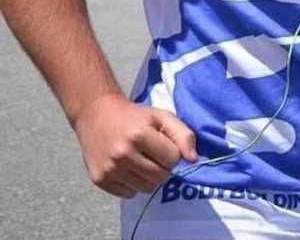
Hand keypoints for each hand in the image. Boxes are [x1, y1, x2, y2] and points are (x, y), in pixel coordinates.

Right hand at [73, 92, 196, 197]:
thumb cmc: (134, 116)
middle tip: (155, 155)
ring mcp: (109, 169)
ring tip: (142, 161)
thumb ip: (183, 135)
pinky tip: (128, 168)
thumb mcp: (162, 117)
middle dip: (164, 168)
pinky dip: (133, 184)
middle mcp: (122, 154)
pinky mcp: (99, 180)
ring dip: (150, 178)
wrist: (96, 114)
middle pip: (160, 177)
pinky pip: (129, 194)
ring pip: (146, 188)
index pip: (172, 159)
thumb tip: (193, 160)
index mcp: (139, 135)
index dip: (173, 153)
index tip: (164, 145)